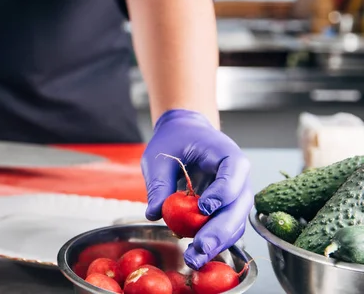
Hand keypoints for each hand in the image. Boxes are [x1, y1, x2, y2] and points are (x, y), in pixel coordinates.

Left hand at [141, 109, 251, 269]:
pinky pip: (226, 228)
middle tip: (199, 248)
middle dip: (220, 230)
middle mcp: (238, 176)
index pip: (234, 172)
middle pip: (239, 205)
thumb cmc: (174, 140)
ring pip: (236, 223)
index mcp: (227, 154)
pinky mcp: (227, 208)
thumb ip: (159, 183)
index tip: (203, 207)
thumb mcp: (159, 156)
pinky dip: (213, 242)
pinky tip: (196, 254)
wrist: (185, 134)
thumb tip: (155, 213)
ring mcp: (236, 194)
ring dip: (217, 243)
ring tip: (194, 259)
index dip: (222, 192)